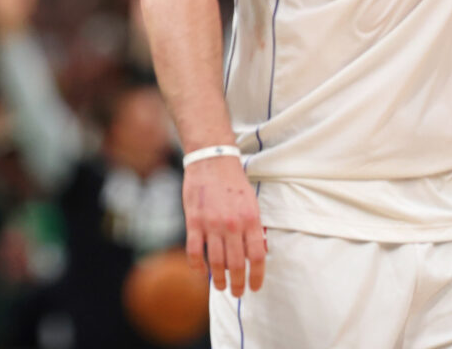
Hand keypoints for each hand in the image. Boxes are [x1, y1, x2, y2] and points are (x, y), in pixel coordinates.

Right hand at [182, 155, 265, 297]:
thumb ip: (254, 228)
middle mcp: (232, 225)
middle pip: (237, 264)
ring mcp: (212, 224)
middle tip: (236, 292)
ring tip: (220, 286)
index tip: (254, 287)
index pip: (257, 257)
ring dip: (218, 279)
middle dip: (237, 283)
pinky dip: (197, 265)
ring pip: (216, 262)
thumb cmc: (233, 182)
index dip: (257, 276)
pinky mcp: (194, 221)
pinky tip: (200, 271)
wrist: (212, 160)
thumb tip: (258, 254)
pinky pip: (195, 251)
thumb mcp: (252, 203)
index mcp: (251, 220)